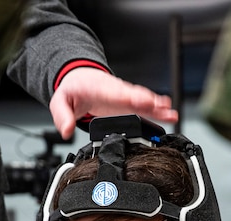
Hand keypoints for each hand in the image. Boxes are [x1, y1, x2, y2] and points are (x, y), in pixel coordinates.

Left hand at [48, 68, 178, 138]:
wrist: (80, 79)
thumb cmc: (73, 89)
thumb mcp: (59, 101)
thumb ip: (62, 115)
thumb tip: (66, 131)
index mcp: (98, 88)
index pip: (115, 94)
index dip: (129, 98)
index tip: (141, 102)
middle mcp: (115, 91)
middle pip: (134, 96)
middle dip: (148, 101)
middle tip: (162, 107)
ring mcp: (124, 96)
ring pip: (142, 100)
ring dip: (157, 107)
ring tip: (171, 114)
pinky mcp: (128, 103)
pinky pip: (144, 106)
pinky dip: (156, 109)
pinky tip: (168, 114)